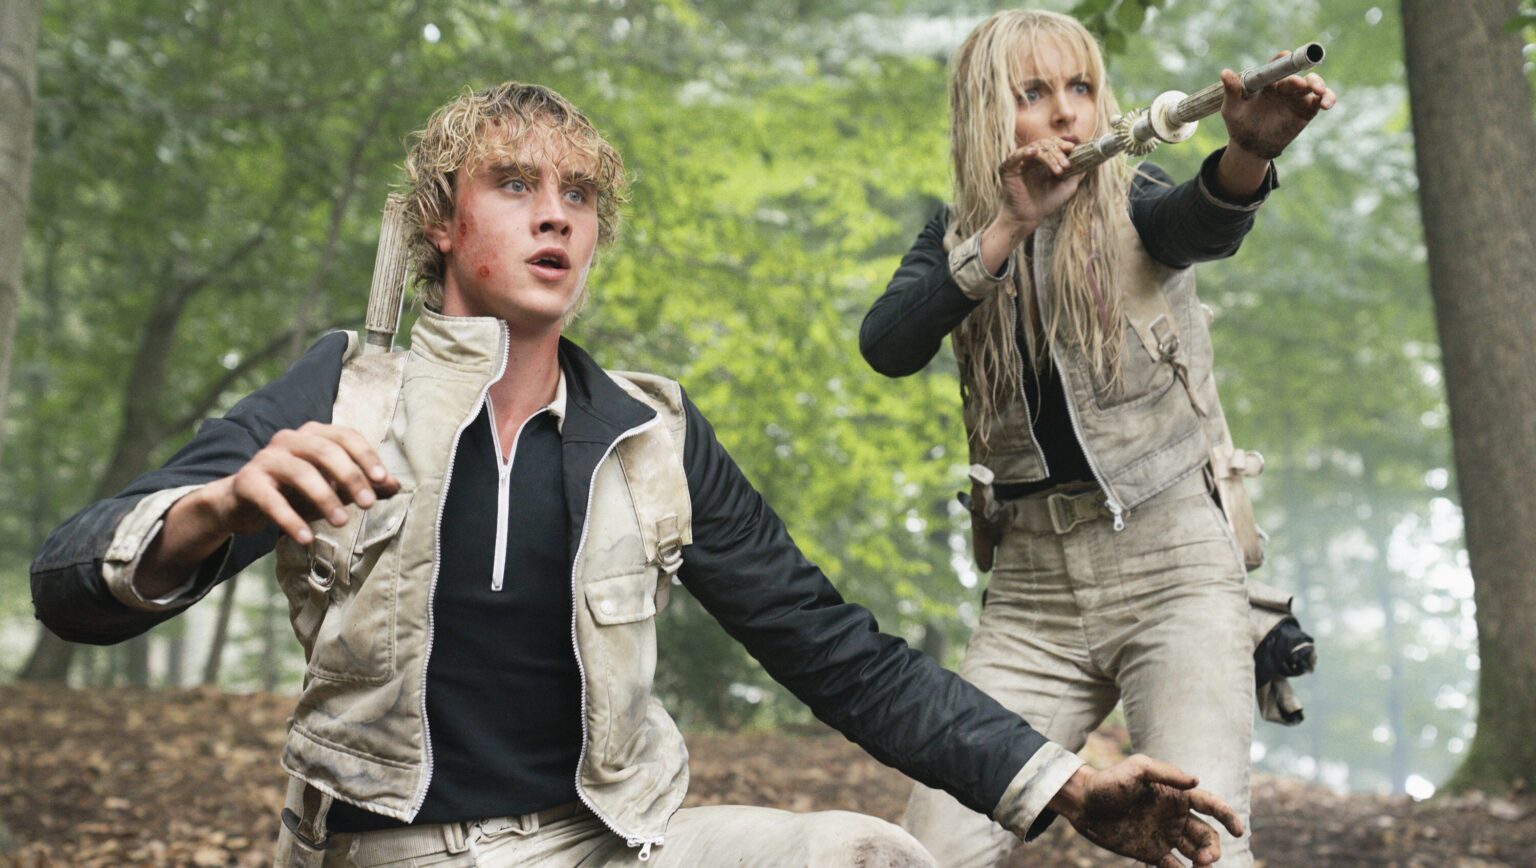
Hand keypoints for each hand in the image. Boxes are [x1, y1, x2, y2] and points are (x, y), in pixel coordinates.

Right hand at [135, 423, 398, 598]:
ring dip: (324, 497)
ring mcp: (266, 458)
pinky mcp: (247, 481)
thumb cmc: (296, 492)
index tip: (382, 481)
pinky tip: (306, 538)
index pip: (346, 436)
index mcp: (314, 434)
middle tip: (368, 504)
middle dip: (350, 476)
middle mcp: (289, 439)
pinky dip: (290, 519)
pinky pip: (270, 499)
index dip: (366, 456)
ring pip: (299, 472)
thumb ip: (361, 484)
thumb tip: (395, 486)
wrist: (243, 503)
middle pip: (324, 450)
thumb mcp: (331, 487)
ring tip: (341, 522)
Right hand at [992, 136, 1084, 241]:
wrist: (1029, 219)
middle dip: (1058, 152)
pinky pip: (1016, 155)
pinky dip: (1025, 152)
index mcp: (1043, 160)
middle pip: (1046, 144)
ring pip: (1036, 149)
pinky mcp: (1007, 168)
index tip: (1072, 148)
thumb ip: (1078, 172)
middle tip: (1066, 165)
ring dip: (1049, 157)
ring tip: (1058, 170)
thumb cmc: (1047, 203)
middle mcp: (1031, 158)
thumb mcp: (1068, 186)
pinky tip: (1034, 153)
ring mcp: (1019, 162)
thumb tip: (1091, 158)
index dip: (1063, 144)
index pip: (1054, 144)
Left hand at [1048, 755, 1244, 867]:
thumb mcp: (1137, 769)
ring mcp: (1164, 835)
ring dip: (1203, 862)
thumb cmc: (1110, 782)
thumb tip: (1197, 781)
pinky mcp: (1152, 852)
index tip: (1238, 830)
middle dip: (1212, 848)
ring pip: (1195, 852)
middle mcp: (1175, 816)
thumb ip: (1167, 773)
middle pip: (1207, 835)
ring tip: (1198, 867)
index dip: (1228, 816)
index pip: (1211, 805)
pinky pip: (1174, 867)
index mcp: (1176, 796)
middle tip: (1204, 859)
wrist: (1084, 803)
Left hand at [1220, 54, 1336, 161]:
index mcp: (1268, 80)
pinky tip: (1326, 103)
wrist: (1251, 146)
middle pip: (1298, 73)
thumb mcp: (1232, 109)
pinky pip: (1321, 100)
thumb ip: (1232, 91)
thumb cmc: (1239, 123)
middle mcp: (1285, 84)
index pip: (1277, 65)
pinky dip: (1327, 98)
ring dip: (1319, 84)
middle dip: (1301, 76)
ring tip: (1319, 92)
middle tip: (1300, 85)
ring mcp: (1298, 96)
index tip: (1285, 56)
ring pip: (1314, 84)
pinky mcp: (1307, 109)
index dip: (1282, 59)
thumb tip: (1225, 72)